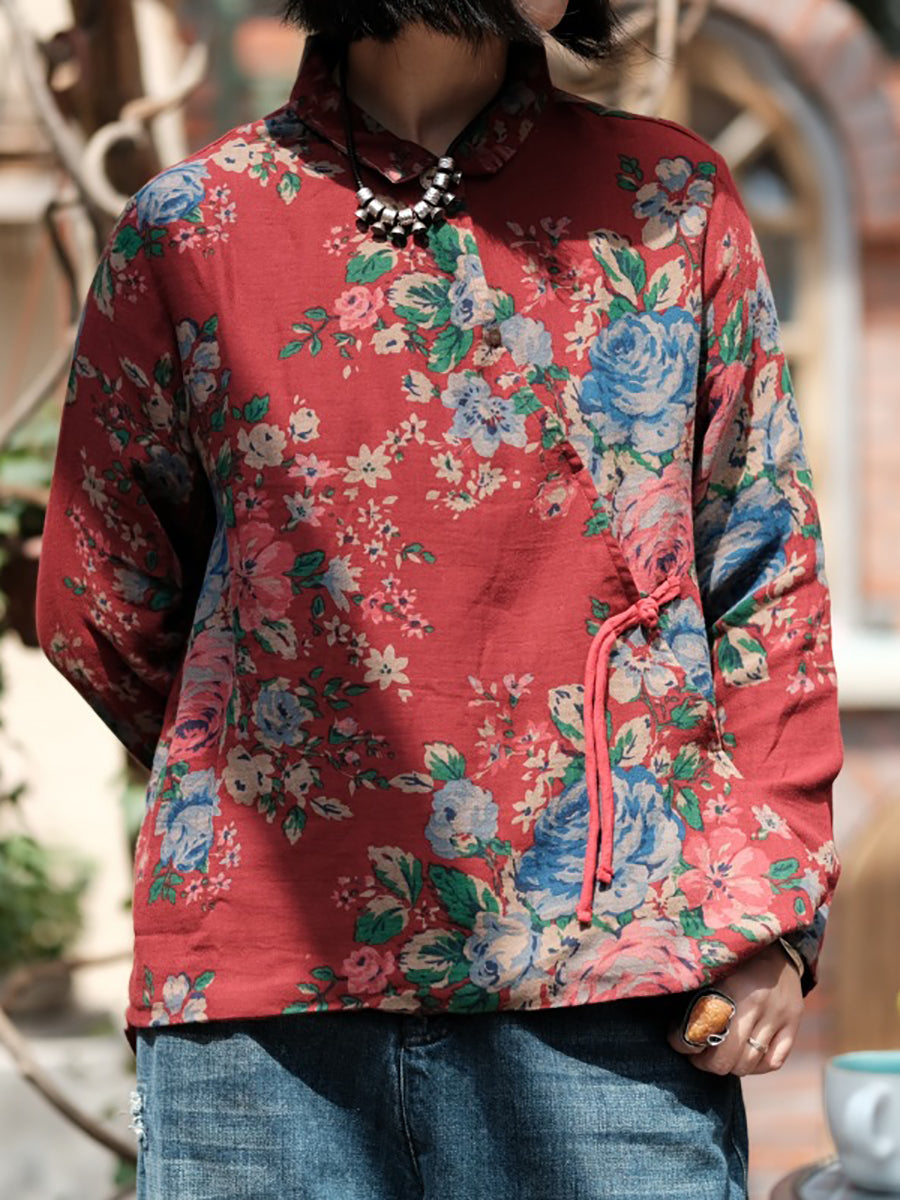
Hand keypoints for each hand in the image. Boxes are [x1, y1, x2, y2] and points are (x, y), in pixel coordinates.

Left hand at [668, 943, 803, 1076]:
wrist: (778, 944)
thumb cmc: (736, 957)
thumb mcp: (714, 966)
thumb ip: (697, 992)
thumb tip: (674, 1023)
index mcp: (731, 986)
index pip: (703, 1030)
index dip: (683, 1042)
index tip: (676, 1039)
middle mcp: (757, 1004)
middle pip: (726, 1056)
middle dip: (704, 1062)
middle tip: (695, 1055)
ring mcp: (778, 1016)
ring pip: (748, 1063)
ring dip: (728, 1066)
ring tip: (716, 1057)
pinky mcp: (793, 1023)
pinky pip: (773, 1061)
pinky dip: (756, 1067)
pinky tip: (743, 1058)